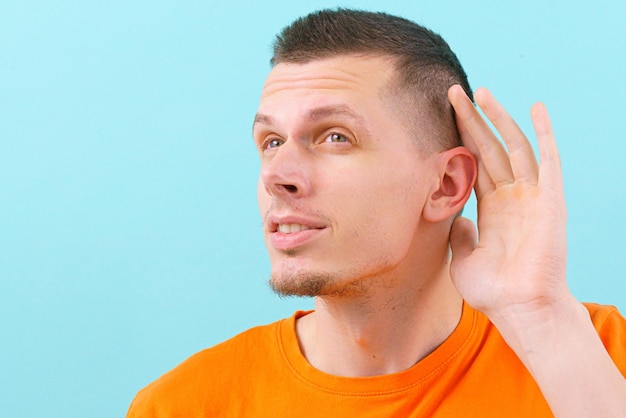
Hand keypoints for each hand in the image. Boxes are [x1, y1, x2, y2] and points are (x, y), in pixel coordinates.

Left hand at [447, 85, 569, 323]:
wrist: (520, 309)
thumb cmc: (494, 291)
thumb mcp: (463, 259)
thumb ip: (461, 235)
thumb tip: (458, 218)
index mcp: (492, 209)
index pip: (474, 164)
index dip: (460, 140)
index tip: (444, 118)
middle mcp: (512, 197)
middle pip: (488, 148)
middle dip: (471, 120)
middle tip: (453, 92)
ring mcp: (531, 196)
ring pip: (513, 146)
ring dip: (498, 118)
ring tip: (480, 91)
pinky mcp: (549, 199)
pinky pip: (547, 160)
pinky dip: (543, 134)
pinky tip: (536, 109)